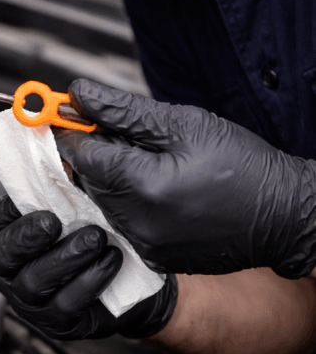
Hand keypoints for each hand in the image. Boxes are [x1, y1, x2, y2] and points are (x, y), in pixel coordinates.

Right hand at [0, 195, 176, 339]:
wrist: (126, 279)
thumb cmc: (91, 232)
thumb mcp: (73, 206)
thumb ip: (61, 184)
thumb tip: (64, 141)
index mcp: (6, 236)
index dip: (7, 212)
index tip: (33, 200)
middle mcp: (10, 271)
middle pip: (4, 255)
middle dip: (27, 237)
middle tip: (53, 222)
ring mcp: (30, 300)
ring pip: (35, 281)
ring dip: (66, 257)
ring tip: (95, 237)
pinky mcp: (56, 322)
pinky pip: (67, 304)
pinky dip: (90, 280)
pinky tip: (111, 260)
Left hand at [56, 78, 315, 278]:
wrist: (285, 215)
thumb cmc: (243, 163)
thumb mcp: (183, 124)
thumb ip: (123, 111)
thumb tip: (77, 95)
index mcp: (143, 186)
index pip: (82, 154)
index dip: (74, 128)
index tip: (68, 111)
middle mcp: (138, 223)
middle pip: (90, 180)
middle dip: (94, 151)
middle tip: (115, 128)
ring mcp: (146, 246)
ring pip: (105, 202)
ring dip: (112, 176)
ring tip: (149, 156)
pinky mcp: (157, 258)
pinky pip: (125, 223)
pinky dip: (130, 201)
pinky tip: (160, 185)